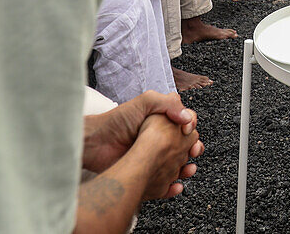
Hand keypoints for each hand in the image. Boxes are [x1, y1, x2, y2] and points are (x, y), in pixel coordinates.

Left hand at [82, 90, 197, 173]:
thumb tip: (187, 119)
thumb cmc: (117, 121)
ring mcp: (155, 157)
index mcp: (164, 119)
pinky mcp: (148, 174)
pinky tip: (176, 184)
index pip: (187, 121)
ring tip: (188, 169)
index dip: (192, 126)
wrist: (95, 144)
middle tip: (193, 151)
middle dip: (194, 147)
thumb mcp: (144, 102)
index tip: (188, 132)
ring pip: (180, 164)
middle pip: (187, 143)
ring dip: (188, 167)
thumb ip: (168, 103)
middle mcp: (162, 138)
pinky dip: (174, 186)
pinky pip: (166, 183)